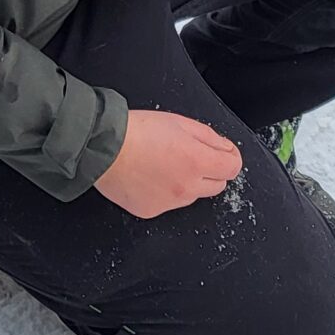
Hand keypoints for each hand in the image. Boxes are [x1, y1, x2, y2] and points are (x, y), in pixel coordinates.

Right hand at [96, 108, 243, 217]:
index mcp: (197, 162)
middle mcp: (186, 187)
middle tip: (191, 155)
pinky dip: (165, 192)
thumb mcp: (180, 123)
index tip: (223, 153)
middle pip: (217, 185)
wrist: (102, 147)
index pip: (233, 168)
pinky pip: (169, 203)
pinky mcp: (152, 211)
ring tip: (164, 164)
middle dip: (211, 170)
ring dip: (187, 182)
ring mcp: (169, 203)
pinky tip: (150, 176)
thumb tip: (225, 149)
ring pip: (192, 196)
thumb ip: (210, 138)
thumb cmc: (136, 131)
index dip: (229, 157)